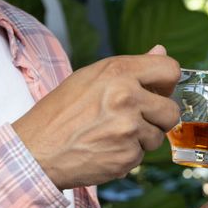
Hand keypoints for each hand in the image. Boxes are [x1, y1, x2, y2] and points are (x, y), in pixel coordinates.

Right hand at [12, 46, 180, 189]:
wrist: (36, 151)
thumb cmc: (59, 112)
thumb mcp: (90, 78)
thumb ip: (130, 67)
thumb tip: (161, 51)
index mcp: (118, 72)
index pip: (171, 69)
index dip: (166, 82)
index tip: (158, 91)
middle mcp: (127, 98)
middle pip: (171, 109)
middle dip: (157, 117)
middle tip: (133, 119)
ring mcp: (128, 129)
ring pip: (158, 136)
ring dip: (141, 138)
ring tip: (112, 134)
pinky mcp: (127, 156)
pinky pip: (142, 156)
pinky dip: (127, 155)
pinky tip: (105, 149)